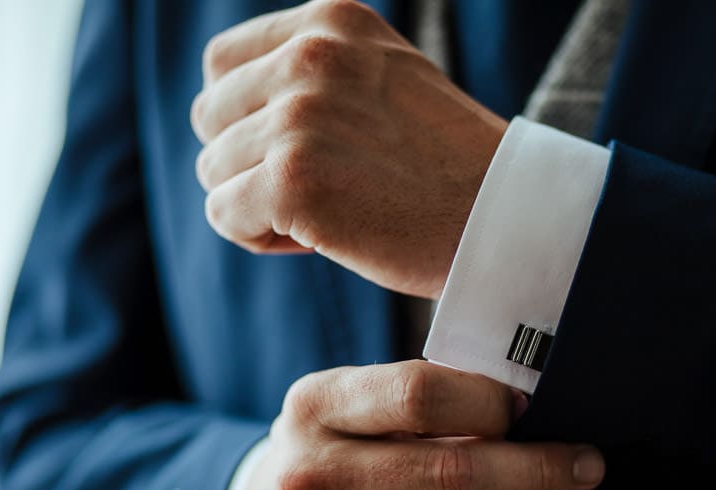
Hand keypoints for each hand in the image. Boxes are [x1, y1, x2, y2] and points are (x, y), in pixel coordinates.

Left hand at [191, 0, 506, 298]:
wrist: (505, 219)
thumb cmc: (446, 164)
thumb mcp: (383, 76)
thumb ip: (314, 71)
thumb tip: (223, 101)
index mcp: (332, 23)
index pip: (222, 64)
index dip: (245, 117)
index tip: (299, 150)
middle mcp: (310, 57)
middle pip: (210, 119)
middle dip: (248, 163)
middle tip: (317, 190)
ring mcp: (300, 117)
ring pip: (213, 171)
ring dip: (258, 204)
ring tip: (326, 214)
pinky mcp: (294, 181)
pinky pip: (224, 215)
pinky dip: (257, 236)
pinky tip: (314, 241)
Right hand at [243, 361, 604, 489]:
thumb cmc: (339, 452)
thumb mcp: (355, 402)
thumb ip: (422, 394)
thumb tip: (526, 406)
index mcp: (314, 407)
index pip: (420, 395)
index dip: (490, 401)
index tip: (531, 408)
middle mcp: (307, 479)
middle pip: (453, 472)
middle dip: (538, 468)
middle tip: (584, 464)